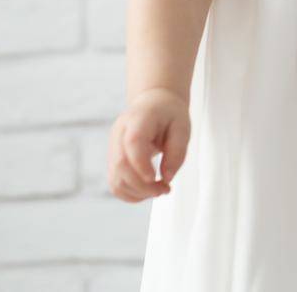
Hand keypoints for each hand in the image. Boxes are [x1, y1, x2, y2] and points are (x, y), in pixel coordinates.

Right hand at [107, 87, 188, 202]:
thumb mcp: (182, 127)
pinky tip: (147, 191)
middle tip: (165, 189)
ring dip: (137, 193)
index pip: (132, 143)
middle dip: (143, 186)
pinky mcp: (113, 159)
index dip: (142, 165)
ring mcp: (113, 147)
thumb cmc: (169, 114)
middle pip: (121, 165)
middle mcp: (119, 133)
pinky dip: (130, 193)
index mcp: (138, 119)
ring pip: (115, 179)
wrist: (153, 103)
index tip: (158, 179)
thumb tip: (167, 178)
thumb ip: (177, 152)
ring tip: (159, 190)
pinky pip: (115, 183)